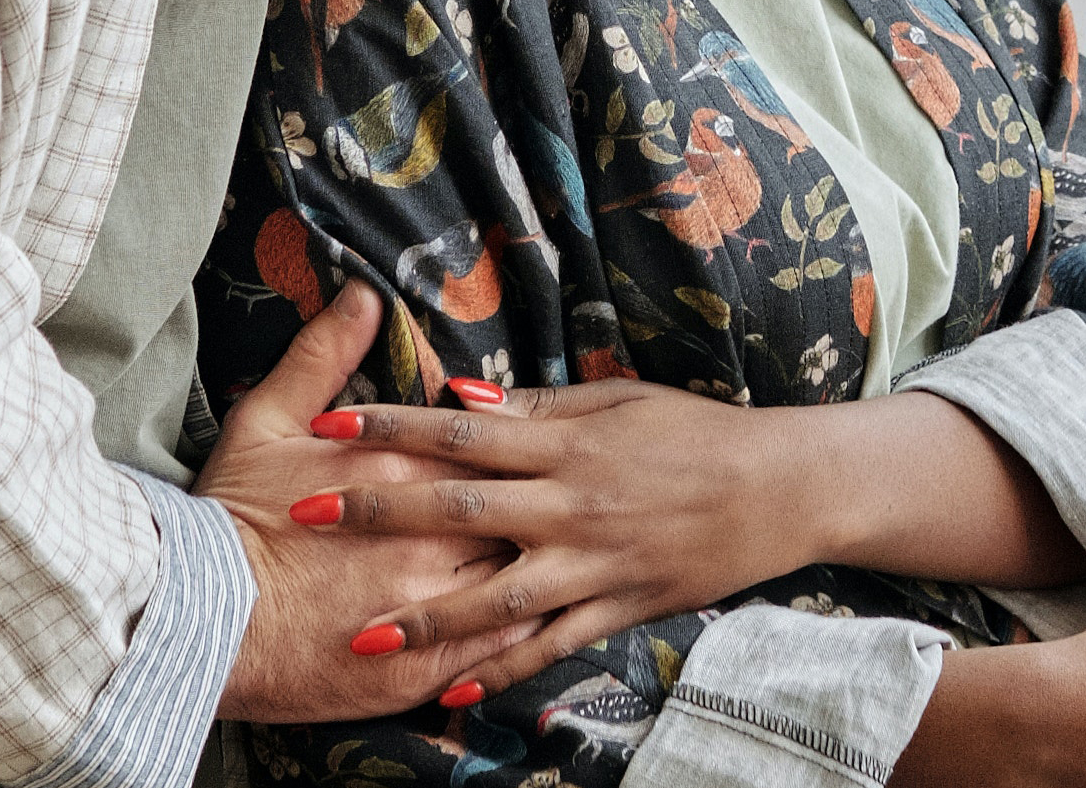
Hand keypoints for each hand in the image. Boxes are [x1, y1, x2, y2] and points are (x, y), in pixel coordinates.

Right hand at [203, 285, 538, 722]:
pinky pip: (493, 654)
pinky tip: (537, 624)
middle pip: (520, 516)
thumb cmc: (230, 515)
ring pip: (519, 587)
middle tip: (568, 508)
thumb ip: (324, 356)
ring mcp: (428, 607)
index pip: (488, 450)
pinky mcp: (418, 672)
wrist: (195, 616)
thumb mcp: (267, 420)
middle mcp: (430, 539)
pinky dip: (521, 639)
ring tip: (566, 565)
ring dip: (546, 576)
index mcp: (403, 472)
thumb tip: (365, 296)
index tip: (530, 451)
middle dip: (545, 513)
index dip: (515, 451)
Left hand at [287, 380, 847, 699]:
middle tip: (305, 514)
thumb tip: (456, 393)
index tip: (328, 423)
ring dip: (427, 616)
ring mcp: (595, 564)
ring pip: (498, 597)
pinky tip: (451, 691)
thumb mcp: (616, 400)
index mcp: (566, 445)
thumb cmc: (694, 432)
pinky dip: (501, 671)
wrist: (780, 489)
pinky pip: (552, 647)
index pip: (462, 431)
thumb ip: (534, 405)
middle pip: (460, 510)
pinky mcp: (620, 609)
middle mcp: (572, 506)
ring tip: (361, 635)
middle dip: (378, 513)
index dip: (392, 426)